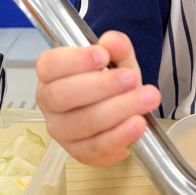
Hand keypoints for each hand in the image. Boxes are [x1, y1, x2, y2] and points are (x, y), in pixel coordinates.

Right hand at [34, 30, 160, 167]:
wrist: (123, 110)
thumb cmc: (112, 82)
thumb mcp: (118, 60)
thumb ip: (117, 47)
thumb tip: (112, 41)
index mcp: (51, 74)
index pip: (50, 65)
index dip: (75, 60)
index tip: (103, 55)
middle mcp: (49, 103)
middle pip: (62, 95)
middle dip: (101, 86)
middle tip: (130, 78)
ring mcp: (62, 131)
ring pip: (83, 123)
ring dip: (118, 109)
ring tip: (146, 98)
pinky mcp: (79, 153)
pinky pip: (96, 147)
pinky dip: (120, 135)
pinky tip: (138, 123)